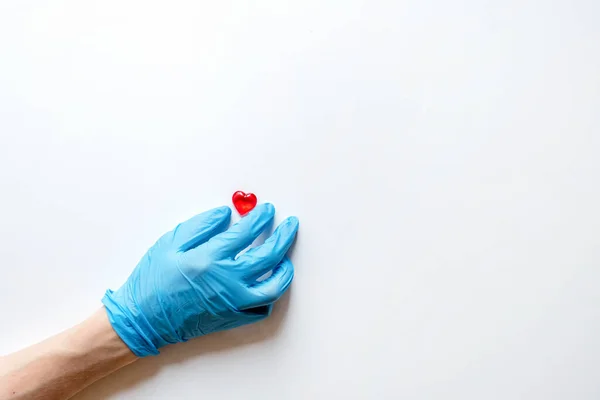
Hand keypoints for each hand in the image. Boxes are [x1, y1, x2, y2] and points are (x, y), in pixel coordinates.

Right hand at [102, 203, 298, 356]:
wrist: (143, 319)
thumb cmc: (153, 280)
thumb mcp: (170, 243)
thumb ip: (201, 225)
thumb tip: (227, 214)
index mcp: (210, 258)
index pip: (246, 232)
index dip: (260, 218)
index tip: (267, 210)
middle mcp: (227, 280)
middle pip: (267, 255)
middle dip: (283, 236)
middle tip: (290, 225)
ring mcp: (233, 302)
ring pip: (273, 286)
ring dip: (285, 269)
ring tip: (287, 257)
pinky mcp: (232, 318)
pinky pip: (262, 308)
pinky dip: (271, 295)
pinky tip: (271, 283)